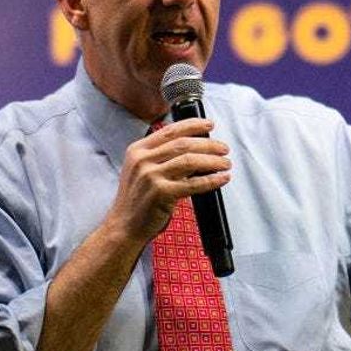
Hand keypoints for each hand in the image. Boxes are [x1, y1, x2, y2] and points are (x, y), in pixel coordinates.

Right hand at [107, 118, 231, 243]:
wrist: (124, 225)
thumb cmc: (137, 200)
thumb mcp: (141, 170)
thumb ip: (160, 156)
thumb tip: (195, 147)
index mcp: (138, 150)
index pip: (170, 130)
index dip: (193, 125)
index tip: (209, 124)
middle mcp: (143, 160)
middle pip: (183, 144)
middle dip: (209, 144)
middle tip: (224, 149)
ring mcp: (151, 176)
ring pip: (191, 160)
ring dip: (213, 161)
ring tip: (226, 163)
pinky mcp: (161, 193)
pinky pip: (194, 183)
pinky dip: (212, 180)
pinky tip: (222, 179)